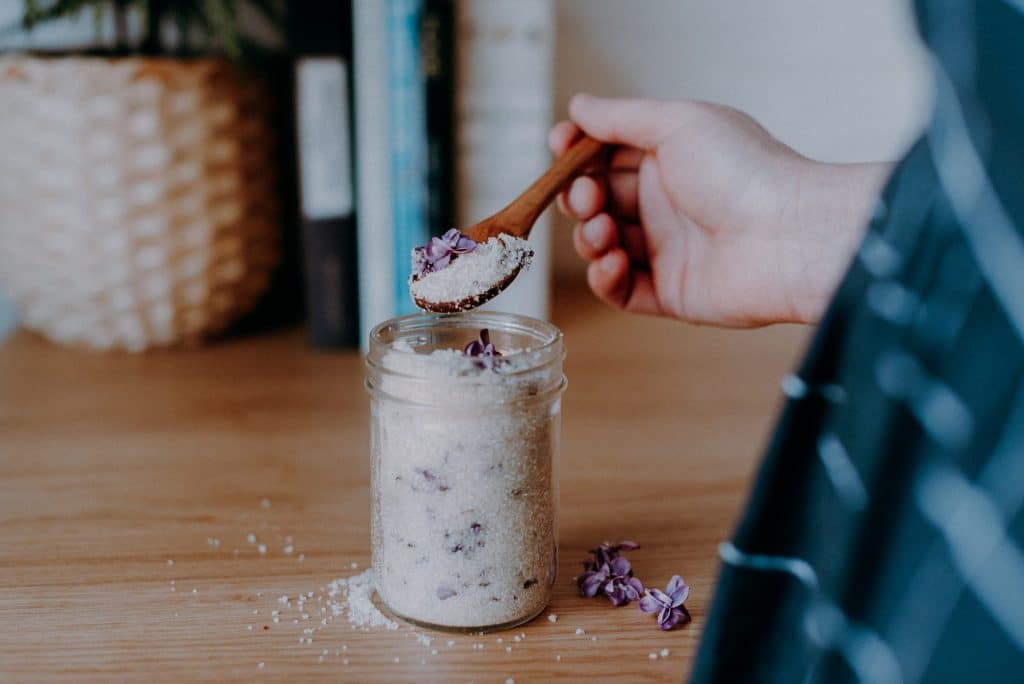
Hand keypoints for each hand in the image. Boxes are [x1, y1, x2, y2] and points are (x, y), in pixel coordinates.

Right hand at [551, 94, 889, 326]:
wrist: (789, 236)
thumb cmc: (745, 171)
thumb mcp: (678, 123)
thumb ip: (622, 117)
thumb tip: (579, 106)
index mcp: (669, 159)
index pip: (606, 156)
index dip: (577, 155)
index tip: (559, 148)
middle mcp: (666, 204)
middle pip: (597, 202)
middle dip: (579, 198)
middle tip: (586, 197)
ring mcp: (667, 250)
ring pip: (602, 246)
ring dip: (589, 237)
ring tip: (603, 231)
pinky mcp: (670, 293)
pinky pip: (620, 290)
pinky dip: (605, 279)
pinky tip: (612, 262)